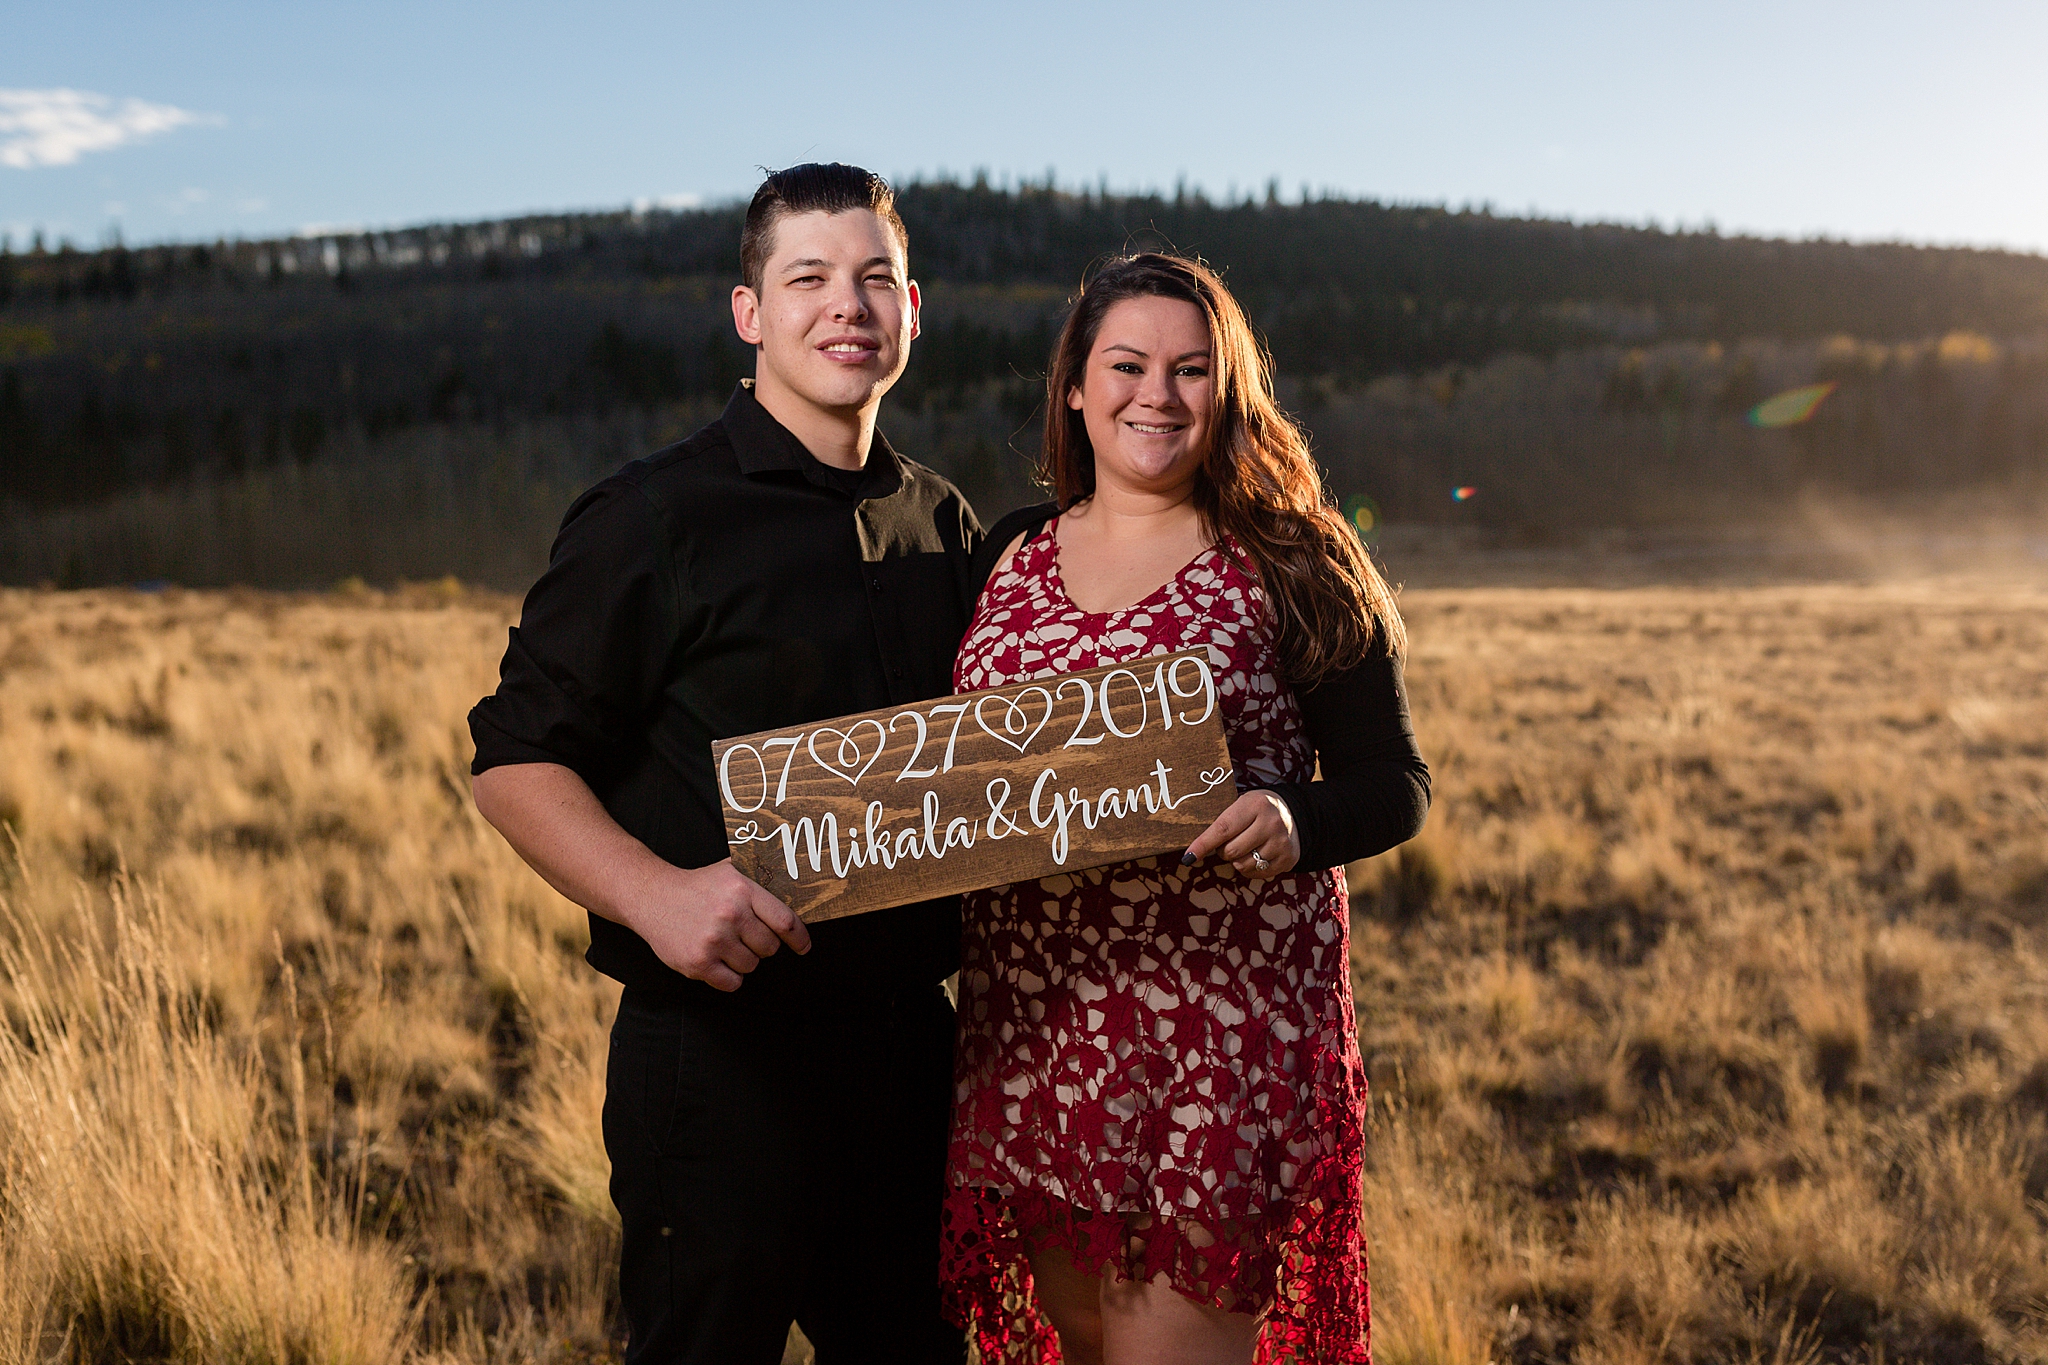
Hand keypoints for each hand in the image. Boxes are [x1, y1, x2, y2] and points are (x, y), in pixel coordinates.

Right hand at [627, 859, 811, 991]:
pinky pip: (732, 983)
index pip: (785, 921)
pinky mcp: (698, 963)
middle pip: (769, 948)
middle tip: (744, 936)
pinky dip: (729, 977)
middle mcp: (730, 914)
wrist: (652, 897)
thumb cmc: (696, 886)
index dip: (799, 938)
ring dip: (743, 959)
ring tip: (724, 943)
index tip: (804, 946)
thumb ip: (760, 877)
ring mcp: (713, 940)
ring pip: (751, 966)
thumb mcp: (730, 870)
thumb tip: (798, 880)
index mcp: (742, 890)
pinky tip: (717, 960)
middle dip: (762, 946)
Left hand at [1182, 791, 1299, 879]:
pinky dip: (1250, 868)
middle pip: (1231, 851)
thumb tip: (1192, 852)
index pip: (1223, 829)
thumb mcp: (1242, 806)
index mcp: (1255, 805)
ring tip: (1246, 846)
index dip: (1203, 844)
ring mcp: (1281, 842)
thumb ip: (1221, 825)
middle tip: (1231, 841)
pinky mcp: (1287, 859)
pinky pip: (1255, 874)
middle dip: (1223, 851)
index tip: (1189, 856)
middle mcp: (1271, 823)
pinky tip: (1258, 854)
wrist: (1293, 815)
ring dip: (1237, 860)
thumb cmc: (1257, 811)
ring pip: (1242, 865)